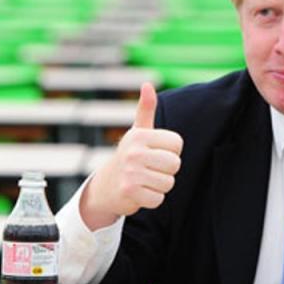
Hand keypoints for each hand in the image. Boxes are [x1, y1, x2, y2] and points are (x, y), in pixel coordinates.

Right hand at [80, 83, 183, 229]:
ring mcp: (131, 172)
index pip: (177, 144)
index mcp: (140, 135)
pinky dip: (152, 199)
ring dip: (160, 186)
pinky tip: (140, 192)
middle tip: (150, 169)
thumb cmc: (130, 155)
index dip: (171, 151)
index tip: (155, 152)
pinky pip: (159, 199)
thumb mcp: (138, 131)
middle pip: (175, 164)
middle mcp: (134, 152)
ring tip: (145, 180)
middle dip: (167, 170)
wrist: (106, 186)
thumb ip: (146, 109)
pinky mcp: (130, 192)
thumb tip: (147, 85)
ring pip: (168, 183)